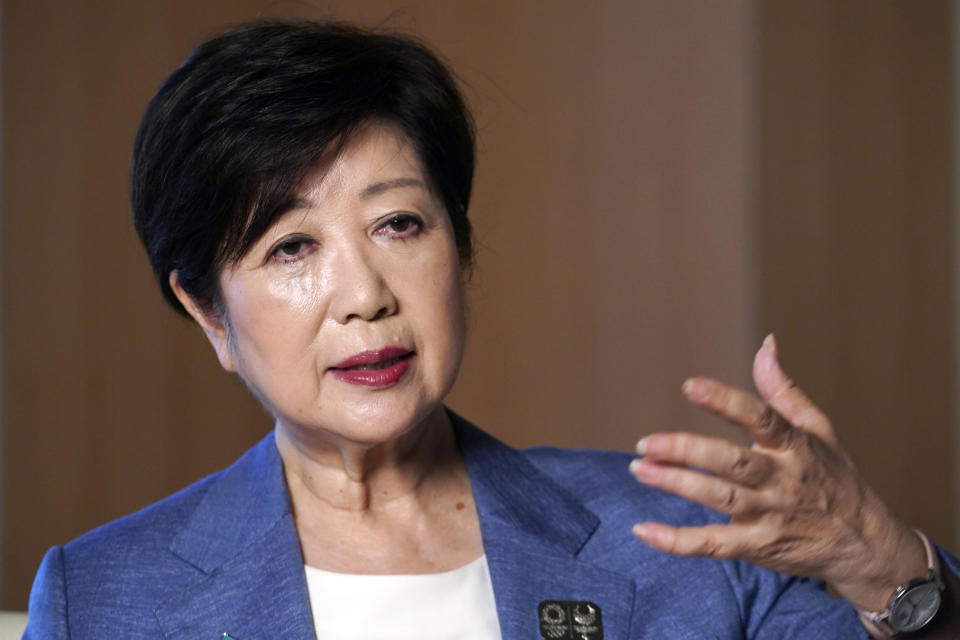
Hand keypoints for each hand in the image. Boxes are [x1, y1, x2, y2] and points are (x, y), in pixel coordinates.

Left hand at [629, 334, 925, 611]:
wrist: (867, 546)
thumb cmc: (835, 479)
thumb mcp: (819, 430)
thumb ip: (784, 391)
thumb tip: (766, 344)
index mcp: (794, 445)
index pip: (759, 418)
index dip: (725, 401)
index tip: (689, 386)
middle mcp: (781, 479)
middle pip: (730, 461)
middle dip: (686, 450)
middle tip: (644, 443)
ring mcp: (770, 514)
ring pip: (718, 497)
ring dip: (676, 484)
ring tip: (639, 469)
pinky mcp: (760, 546)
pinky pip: (715, 544)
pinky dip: (679, 541)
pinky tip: (645, 531)